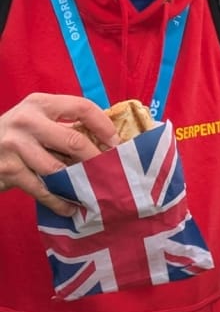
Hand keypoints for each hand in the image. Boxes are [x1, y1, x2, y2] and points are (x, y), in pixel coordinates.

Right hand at [0, 94, 118, 215]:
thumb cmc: (18, 136)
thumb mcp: (38, 120)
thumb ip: (66, 126)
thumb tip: (108, 142)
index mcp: (40, 103)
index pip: (81, 107)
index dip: (103, 125)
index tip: (117, 143)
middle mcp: (26, 121)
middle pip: (73, 140)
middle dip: (96, 158)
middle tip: (113, 171)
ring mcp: (14, 145)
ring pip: (58, 168)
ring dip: (80, 183)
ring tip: (96, 193)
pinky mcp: (8, 170)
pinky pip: (41, 189)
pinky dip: (59, 201)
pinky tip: (71, 207)